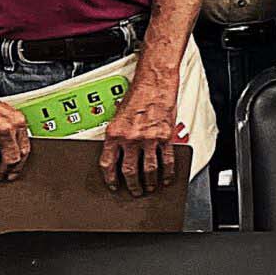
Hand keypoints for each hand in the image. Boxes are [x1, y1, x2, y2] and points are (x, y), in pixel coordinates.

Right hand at [0, 76, 30, 183]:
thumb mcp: (6, 112)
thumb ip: (13, 130)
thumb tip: (17, 151)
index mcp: (16, 122)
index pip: (24, 151)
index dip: (19, 166)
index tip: (14, 172)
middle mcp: (3, 129)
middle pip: (10, 160)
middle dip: (5, 173)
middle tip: (0, 178)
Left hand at [99, 76, 180, 196]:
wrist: (154, 83)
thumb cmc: (137, 95)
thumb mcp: (117, 116)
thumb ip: (117, 135)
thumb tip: (116, 152)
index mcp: (114, 133)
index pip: (108, 163)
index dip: (110, 178)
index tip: (113, 185)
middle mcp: (131, 138)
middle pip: (130, 171)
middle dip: (132, 185)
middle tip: (134, 191)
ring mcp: (149, 139)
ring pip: (149, 170)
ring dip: (149, 182)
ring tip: (150, 187)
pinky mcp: (166, 137)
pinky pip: (167, 160)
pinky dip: (167, 172)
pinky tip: (166, 178)